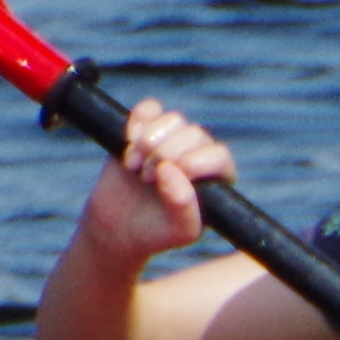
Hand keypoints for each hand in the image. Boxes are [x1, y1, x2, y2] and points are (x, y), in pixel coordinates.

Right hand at [87, 104, 233, 262]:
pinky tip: (128, 143)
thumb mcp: (178, 230)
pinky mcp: (148, 129)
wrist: (120, 226)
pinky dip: (138, 121)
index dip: (193, 161)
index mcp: (218, 179)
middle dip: (165, 154)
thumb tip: (170, 169)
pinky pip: (150, 108)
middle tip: (148, 179)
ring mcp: (175, 140)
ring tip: (136, 167)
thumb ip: (183, 205)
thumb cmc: (157, 231)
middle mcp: (200, 155)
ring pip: (173, 119)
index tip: (167, 177)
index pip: (219, 155)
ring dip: (149, 141)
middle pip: (194, 134)